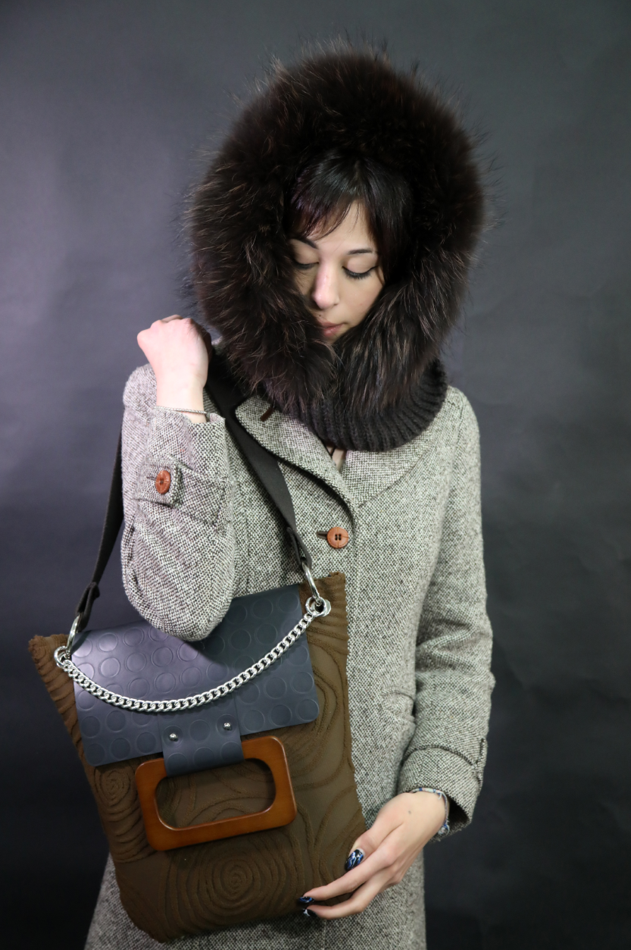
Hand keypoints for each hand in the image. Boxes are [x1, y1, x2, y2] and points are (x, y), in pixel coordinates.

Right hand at [137, 316, 208, 415]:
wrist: (178, 383)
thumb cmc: (171, 378)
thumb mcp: (159, 358)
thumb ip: (165, 345)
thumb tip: (182, 340)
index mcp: (145, 336)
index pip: (162, 330)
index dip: (173, 340)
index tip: (179, 350)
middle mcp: (156, 326)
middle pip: (175, 323)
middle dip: (184, 335)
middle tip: (189, 353)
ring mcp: (172, 324)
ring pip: (190, 326)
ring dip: (195, 339)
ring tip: (194, 357)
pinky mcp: (187, 325)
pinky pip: (202, 331)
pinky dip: (206, 344)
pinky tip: (201, 355)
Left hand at [300, 791, 444, 918]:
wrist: (432, 811)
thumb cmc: (408, 808)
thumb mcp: (387, 816)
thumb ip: (368, 839)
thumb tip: (350, 859)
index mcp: (386, 858)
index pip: (351, 882)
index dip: (328, 891)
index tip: (309, 894)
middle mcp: (390, 873)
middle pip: (358, 903)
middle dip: (333, 911)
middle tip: (309, 908)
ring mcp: (393, 876)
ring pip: (364, 899)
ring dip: (342, 904)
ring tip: (320, 900)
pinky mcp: (393, 874)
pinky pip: (371, 890)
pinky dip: (353, 894)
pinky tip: (341, 887)